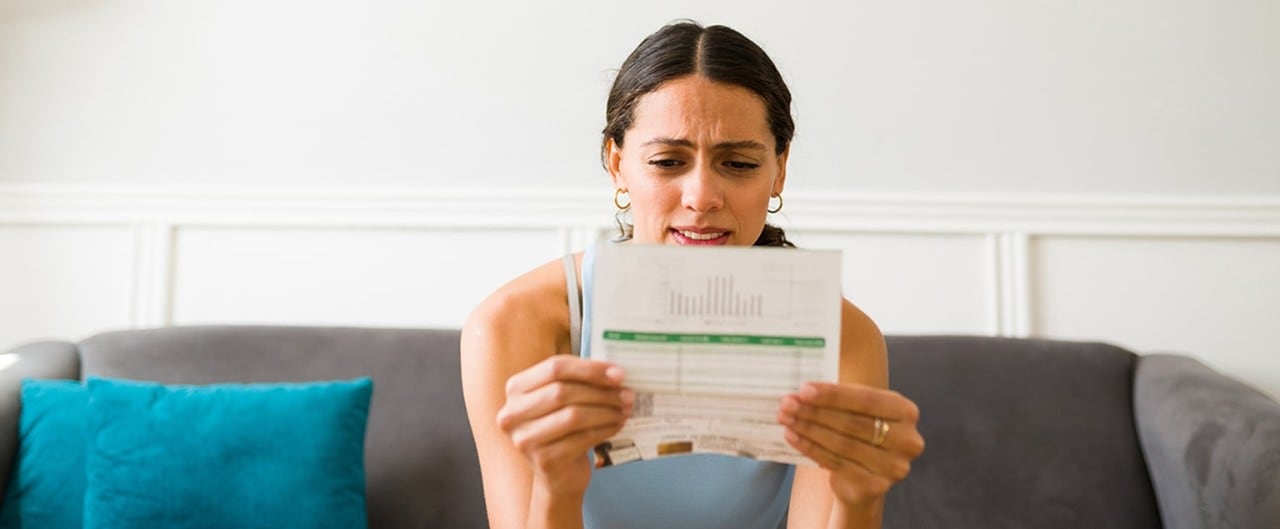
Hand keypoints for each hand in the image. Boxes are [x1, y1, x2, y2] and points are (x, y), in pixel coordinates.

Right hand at [497, 355, 633, 495]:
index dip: (590, 369)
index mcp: (516, 388)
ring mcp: (525, 439)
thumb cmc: (562, 429)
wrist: (558, 474)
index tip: (618, 373)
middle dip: (601, 392)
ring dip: (606, 411)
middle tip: (627, 394)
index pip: (555, 367)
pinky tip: (616, 426)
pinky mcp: (542, 460)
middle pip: (562, 391)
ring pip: (573, 416)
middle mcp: (512, 413)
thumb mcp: (562, 400)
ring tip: (624, 410)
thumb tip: (615, 372)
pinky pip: (581, 439)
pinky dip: (604, 430)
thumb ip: (579, 381)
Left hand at [778, 382, 924, 507]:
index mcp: (906, 411)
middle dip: (815, 412)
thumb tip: (801, 391)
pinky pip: (836, 463)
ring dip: (809, 429)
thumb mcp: (858, 411)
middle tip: (787, 404)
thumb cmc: (858, 434)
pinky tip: (793, 437)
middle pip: (852, 422)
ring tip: (786, 419)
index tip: (803, 389)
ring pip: (842, 444)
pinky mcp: (877, 486)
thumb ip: (839, 399)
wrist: (864, 479)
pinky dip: (811, 448)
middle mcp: (907, 439)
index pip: (866, 399)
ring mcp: (895, 466)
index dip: (833, 395)